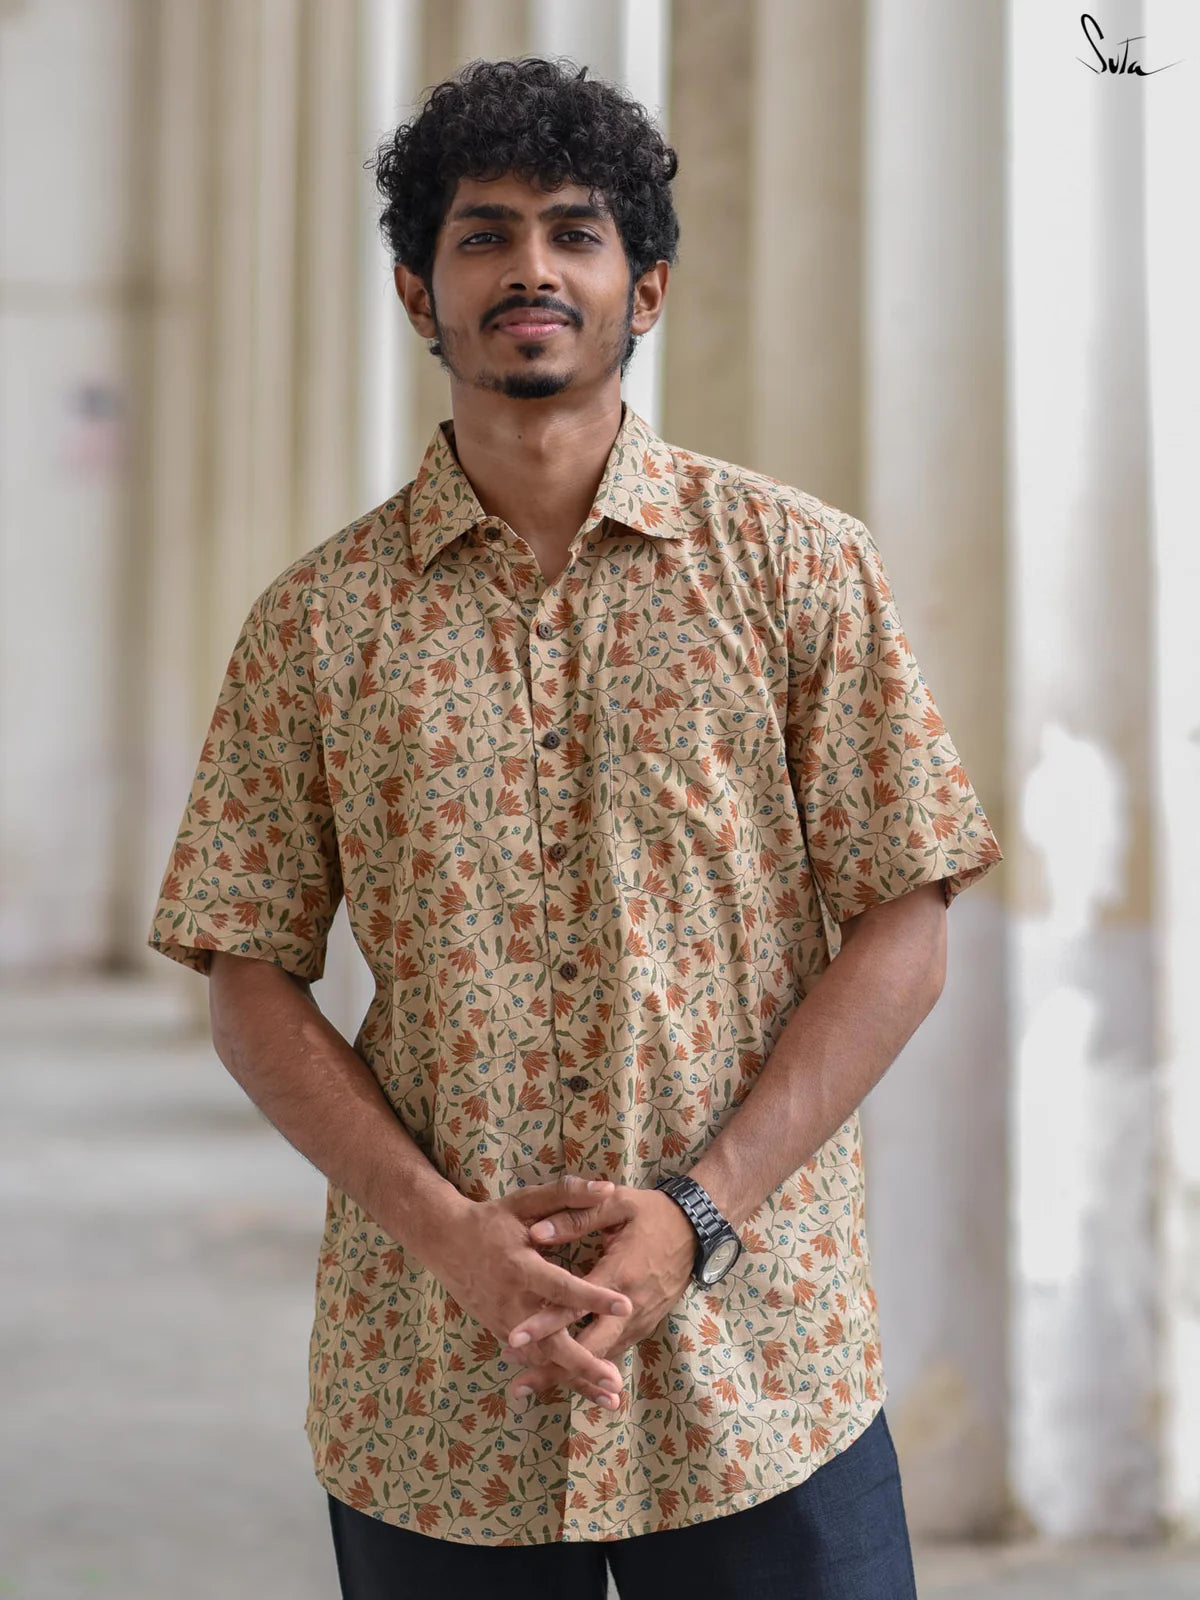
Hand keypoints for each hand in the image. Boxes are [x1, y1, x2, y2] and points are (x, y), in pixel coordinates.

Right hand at [427, 1173, 634, 1407]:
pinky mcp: (501, 1333)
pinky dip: (557, 1377)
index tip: (624, 1305)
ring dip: (575, 1380)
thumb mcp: (525, 1200)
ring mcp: (504, 1322)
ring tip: (609, 1398)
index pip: (561, 1286)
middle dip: (583, 1363)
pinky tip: (583, 1392)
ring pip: (542, 1359)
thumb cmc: (492, 1219)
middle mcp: (511, 1301)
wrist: (444, 1242)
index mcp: (520, 1266)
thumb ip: (567, 1193)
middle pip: (550, 1341)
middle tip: (615, 1381)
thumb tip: (608, 1187)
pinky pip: (532, 1360)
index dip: (592, 1297)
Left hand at [500, 1184, 696, 1408]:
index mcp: (618, 1274)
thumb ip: (576, 1217)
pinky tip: (565, 1374)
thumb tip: (536, 1233)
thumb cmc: (651, 1214)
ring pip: (602, 1357)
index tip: (515, 1338)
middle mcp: (630, 1307)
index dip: (544, 1325)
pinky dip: (591, 1366)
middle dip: (553, 1369)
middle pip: (588, 1349)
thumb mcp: (616, 1204)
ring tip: (531, 1383)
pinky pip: (614, 1351)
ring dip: (569, 1372)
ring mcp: (640, 1320)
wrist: (696, 1229)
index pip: (576, 1307)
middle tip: (518, 1386)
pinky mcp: (644, 1325)